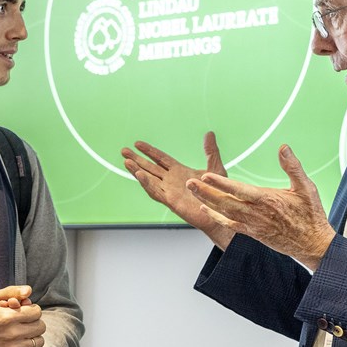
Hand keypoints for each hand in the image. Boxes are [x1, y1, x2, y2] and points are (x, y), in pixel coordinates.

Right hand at [0, 286, 43, 346]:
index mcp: (9, 317)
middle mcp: (13, 333)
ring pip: (38, 341)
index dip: (33, 309)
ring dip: (34, 336)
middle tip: (26, 321)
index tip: (27, 310)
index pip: (37, 312)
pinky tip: (23, 343)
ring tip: (25, 332)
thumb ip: (11, 291)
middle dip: (35, 321)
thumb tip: (28, 290)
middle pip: (40, 327)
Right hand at [122, 132, 234, 248]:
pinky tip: (139, 174)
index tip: (137, 143)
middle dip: (136, 159)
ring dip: (137, 171)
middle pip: (150, 167)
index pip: (160, 159)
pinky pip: (156, 191)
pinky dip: (146, 183)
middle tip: (123, 151)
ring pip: (149, 179)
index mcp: (179, 171)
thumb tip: (209, 133)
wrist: (222, 212)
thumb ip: (211, 151)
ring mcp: (170, 190)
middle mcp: (171, 180)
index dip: (149, 151)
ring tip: (126, 162)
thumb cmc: (219, 193)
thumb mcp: (215, 168)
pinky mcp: (171, 200)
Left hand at [188, 144, 336, 269]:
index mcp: (268, 200)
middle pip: (225, 201)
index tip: (206, 175)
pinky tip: (204, 208)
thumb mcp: (306, 188)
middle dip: (205, 191)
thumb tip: (283, 147)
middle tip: (189, 182)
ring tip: (192, 190)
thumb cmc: (311, 215)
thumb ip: (293, 167)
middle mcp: (256, 213)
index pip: (239, 190)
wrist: (312, 244)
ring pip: (224, 212)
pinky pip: (229, 224)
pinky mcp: (251, 232)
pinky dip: (216, 216)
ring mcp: (252, 224)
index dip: (221, 183)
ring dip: (206, 201)